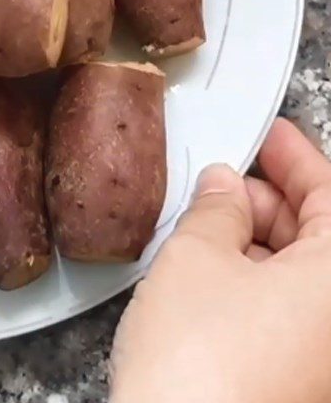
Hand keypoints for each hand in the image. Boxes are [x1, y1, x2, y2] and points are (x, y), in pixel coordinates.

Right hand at [110, 118, 330, 402]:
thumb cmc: (200, 369)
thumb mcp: (195, 258)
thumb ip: (216, 209)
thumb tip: (223, 188)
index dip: (295, 156)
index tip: (270, 135)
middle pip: (323, 236)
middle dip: (274, 201)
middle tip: (225, 181)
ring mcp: (327, 357)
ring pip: (307, 277)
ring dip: (261, 242)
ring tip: (209, 225)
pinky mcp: (304, 380)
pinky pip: (295, 313)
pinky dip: (260, 283)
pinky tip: (215, 272)